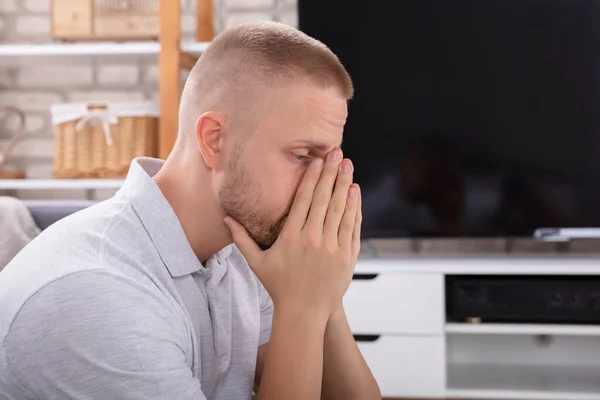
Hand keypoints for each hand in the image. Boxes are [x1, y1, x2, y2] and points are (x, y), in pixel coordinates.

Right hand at [224, 149, 361, 320]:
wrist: (304, 314)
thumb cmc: (279, 287)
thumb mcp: (257, 263)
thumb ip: (241, 239)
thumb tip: (225, 218)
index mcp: (291, 237)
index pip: (303, 199)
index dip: (312, 177)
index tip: (317, 160)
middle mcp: (313, 240)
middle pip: (323, 199)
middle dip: (330, 173)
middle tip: (336, 152)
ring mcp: (332, 248)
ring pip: (340, 209)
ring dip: (345, 185)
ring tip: (347, 165)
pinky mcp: (346, 257)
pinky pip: (351, 227)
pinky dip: (354, 208)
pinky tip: (355, 192)